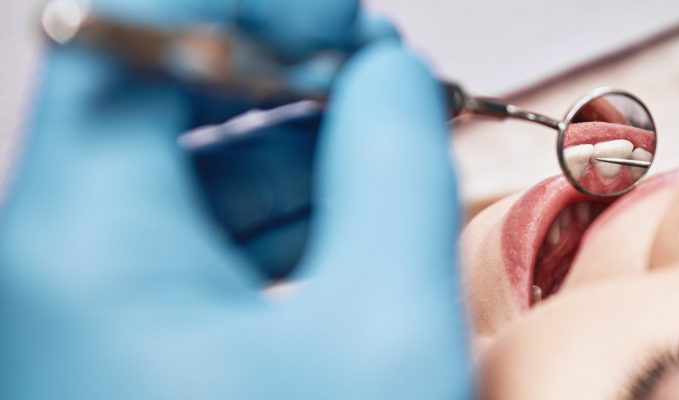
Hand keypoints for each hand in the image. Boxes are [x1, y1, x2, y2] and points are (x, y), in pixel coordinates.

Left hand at [0, 0, 469, 397]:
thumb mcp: (386, 332)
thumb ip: (395, 172)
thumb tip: (392, 78)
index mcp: (86, 242)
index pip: (129, 30)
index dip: (250, 3)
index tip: (350, 30)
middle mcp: (56, 263)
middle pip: (154, 88)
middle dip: (284, 66)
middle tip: (383, 76)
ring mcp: (84, 307)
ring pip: (180, 165)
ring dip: (293, 137)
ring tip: (390, 144)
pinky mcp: (122, 345)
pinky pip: (191, 235)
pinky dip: (278, 209)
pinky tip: (356, 214)